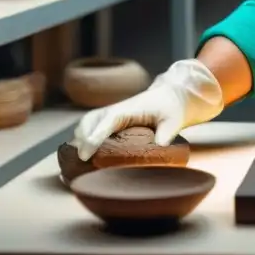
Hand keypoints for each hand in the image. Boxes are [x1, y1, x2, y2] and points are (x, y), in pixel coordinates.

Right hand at [72, 59, 223, 160]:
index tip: (85, 154)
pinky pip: (92, 123)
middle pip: (90, 120)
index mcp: (130, 109)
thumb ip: (166, 133)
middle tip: (82, 159)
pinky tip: (85, 151)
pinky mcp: (112, 116)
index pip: (108, 121)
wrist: (172, 95)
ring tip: (81, 157)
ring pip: (88, 121)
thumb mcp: (174, 121)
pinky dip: (84, 134)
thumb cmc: (172, 109)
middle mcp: (117, 108)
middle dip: (82, 138)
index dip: (95, 137)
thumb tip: (159, 147)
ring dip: (80, 136)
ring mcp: (112, 111)